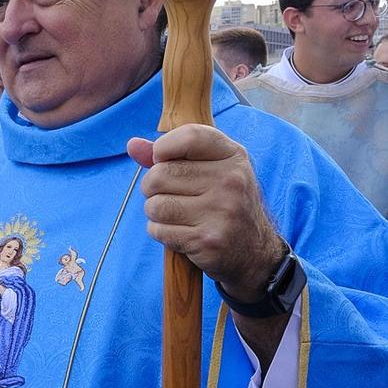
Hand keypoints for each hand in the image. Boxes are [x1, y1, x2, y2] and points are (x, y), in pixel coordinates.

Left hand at [127, 125, 282, 299]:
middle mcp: (231, 181)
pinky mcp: (207, 240)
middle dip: (153, 188)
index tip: (161, 159)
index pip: (189, 136)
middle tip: (169, 195)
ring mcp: (221, 212)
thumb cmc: (224, 204)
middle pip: (160, 174)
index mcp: (233, 156)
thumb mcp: (211, 171)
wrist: (254, 251)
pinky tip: (180, 232)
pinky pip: (158, 230)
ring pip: (155, 205)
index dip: (163, 147)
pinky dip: (160, 232)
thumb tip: (133, 145)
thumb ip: (172, 155)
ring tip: (174, 215)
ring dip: (155, 213)